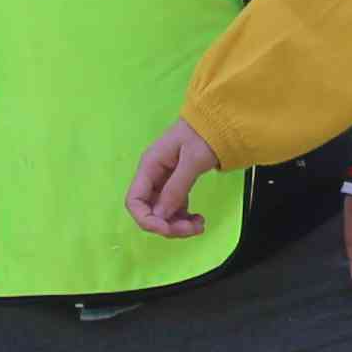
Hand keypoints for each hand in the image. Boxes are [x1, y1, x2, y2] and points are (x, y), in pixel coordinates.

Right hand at [125, 121, 223, 237]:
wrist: (218, 121)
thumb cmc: (204, 135)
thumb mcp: (192, 160)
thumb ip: (176, 188)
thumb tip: (161, 216)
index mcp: (149, 167)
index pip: (134, 201)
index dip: (146, 220)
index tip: (168, 229)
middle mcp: (152, 176)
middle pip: (149, 211)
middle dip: (168, 225)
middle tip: (192, 229)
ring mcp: (164, 182)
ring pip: (162, 213)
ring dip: (178, 225)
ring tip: (200, 225)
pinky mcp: (176, 185)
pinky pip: (174, 208)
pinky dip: (184, 218)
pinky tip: (199, 219)